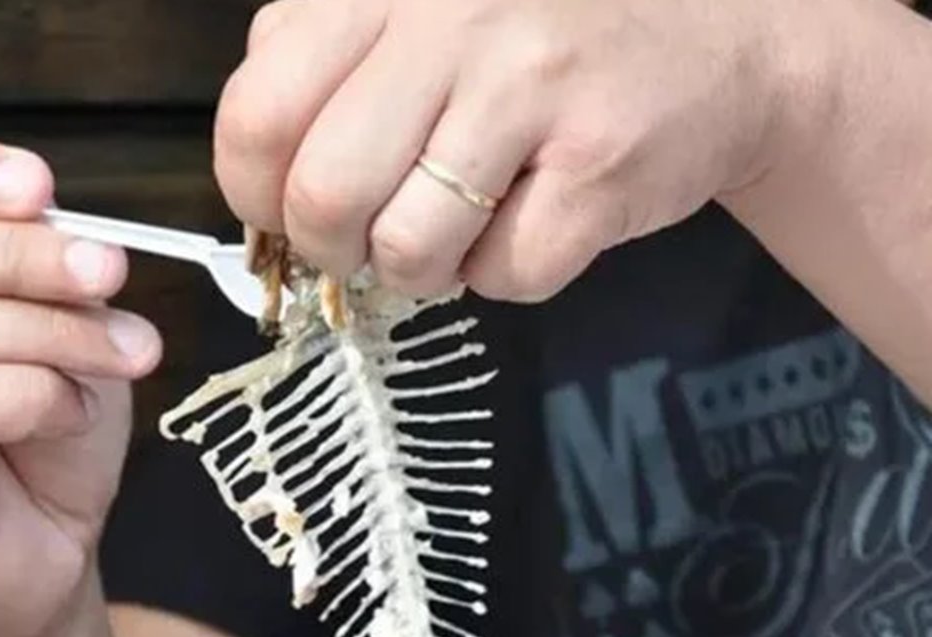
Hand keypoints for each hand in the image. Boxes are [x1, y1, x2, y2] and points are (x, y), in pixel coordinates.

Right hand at [0, 142, 161, 636]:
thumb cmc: (46, 441)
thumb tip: (78, 235)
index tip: (41, 185)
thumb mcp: (68, 337)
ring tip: (122, 358)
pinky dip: (31, 394)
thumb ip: (56, 282)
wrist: (41, 557)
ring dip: (51, 334)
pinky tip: (70, 412)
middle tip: (111, 274)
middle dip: (27, 256)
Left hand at [213, 0, 791, 300]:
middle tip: (368, 242)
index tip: (286, 211)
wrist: (716, 37)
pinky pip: (505, 276)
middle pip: (325, 199)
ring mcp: (530, 91)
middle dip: (335, 252)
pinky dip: (506, 272)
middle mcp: (452, 23)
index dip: (256, 192)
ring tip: (457, 229)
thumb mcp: (416, 16)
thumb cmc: (537, 42)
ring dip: (421, 270)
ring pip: (410, 251)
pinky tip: (534, 219)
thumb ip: (326, 69)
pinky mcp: (601, 163)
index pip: (258, 114)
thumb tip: (261, 190)